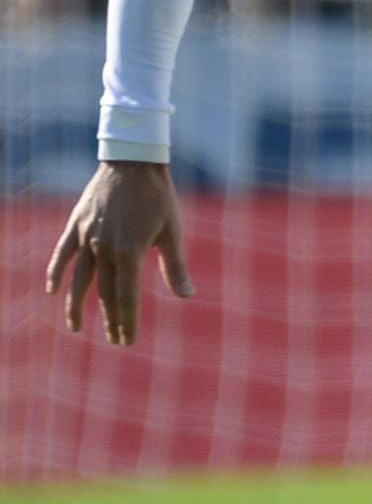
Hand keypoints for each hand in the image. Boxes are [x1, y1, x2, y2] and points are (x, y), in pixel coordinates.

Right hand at [45, 161, 192, 345]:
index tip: (127, 339)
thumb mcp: (173, 232)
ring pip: (78, 279)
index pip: (127, 296)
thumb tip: (186, 296)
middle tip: (115, 340)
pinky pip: (63, 254)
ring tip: (75, 328)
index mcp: (129, 253)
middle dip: (111, 319)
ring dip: (76, 305)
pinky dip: (56, 272)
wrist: (134, 163)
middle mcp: (104, 248)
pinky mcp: (76, 225)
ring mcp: (86, 237)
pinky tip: (53, 291)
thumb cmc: (159, 198)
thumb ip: (175, 267)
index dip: (127, 320)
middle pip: (105, 292)